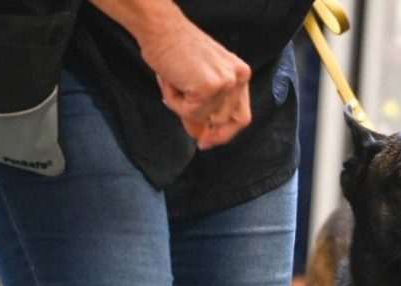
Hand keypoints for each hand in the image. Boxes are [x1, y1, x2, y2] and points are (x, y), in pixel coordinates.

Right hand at [139, 19, 251, 149]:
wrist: (160, 28)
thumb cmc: (175, 49)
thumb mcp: (199, 81)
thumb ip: (206, 109)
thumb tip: (201, 137)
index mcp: (240, 74)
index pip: (241, 116)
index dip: (224, 134)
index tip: (207, 142)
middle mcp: (238, 78)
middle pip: (224, 121)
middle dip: (200, 123)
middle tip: (183, 116)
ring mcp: (226, 83)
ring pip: (204, 118)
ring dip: (182, 107)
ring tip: (173, 83)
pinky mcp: (209, 88)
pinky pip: (190, 113)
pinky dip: (174, 102)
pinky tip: (170, 80)